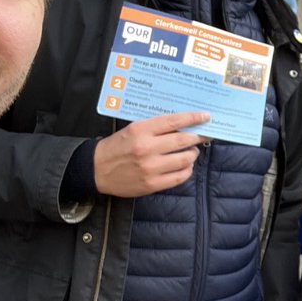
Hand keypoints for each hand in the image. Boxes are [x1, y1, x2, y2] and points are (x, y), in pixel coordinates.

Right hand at [93, 112, 209, 197]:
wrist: (96, 169)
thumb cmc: (117, 147)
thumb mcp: (132, 129)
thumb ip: (155, 127)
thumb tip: (182, 125)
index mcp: (141, 130)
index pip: (174, 121)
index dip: (193, 118)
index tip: (205, 117)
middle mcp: (147, 148)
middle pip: (183, 141)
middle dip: (198, 137)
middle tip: (205, 135)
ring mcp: (150, 168)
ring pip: (184, 159)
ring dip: (193, 154)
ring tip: (192, 151)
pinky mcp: (152, 184)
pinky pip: (179, 177)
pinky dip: (187, 170)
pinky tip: (185, 166)